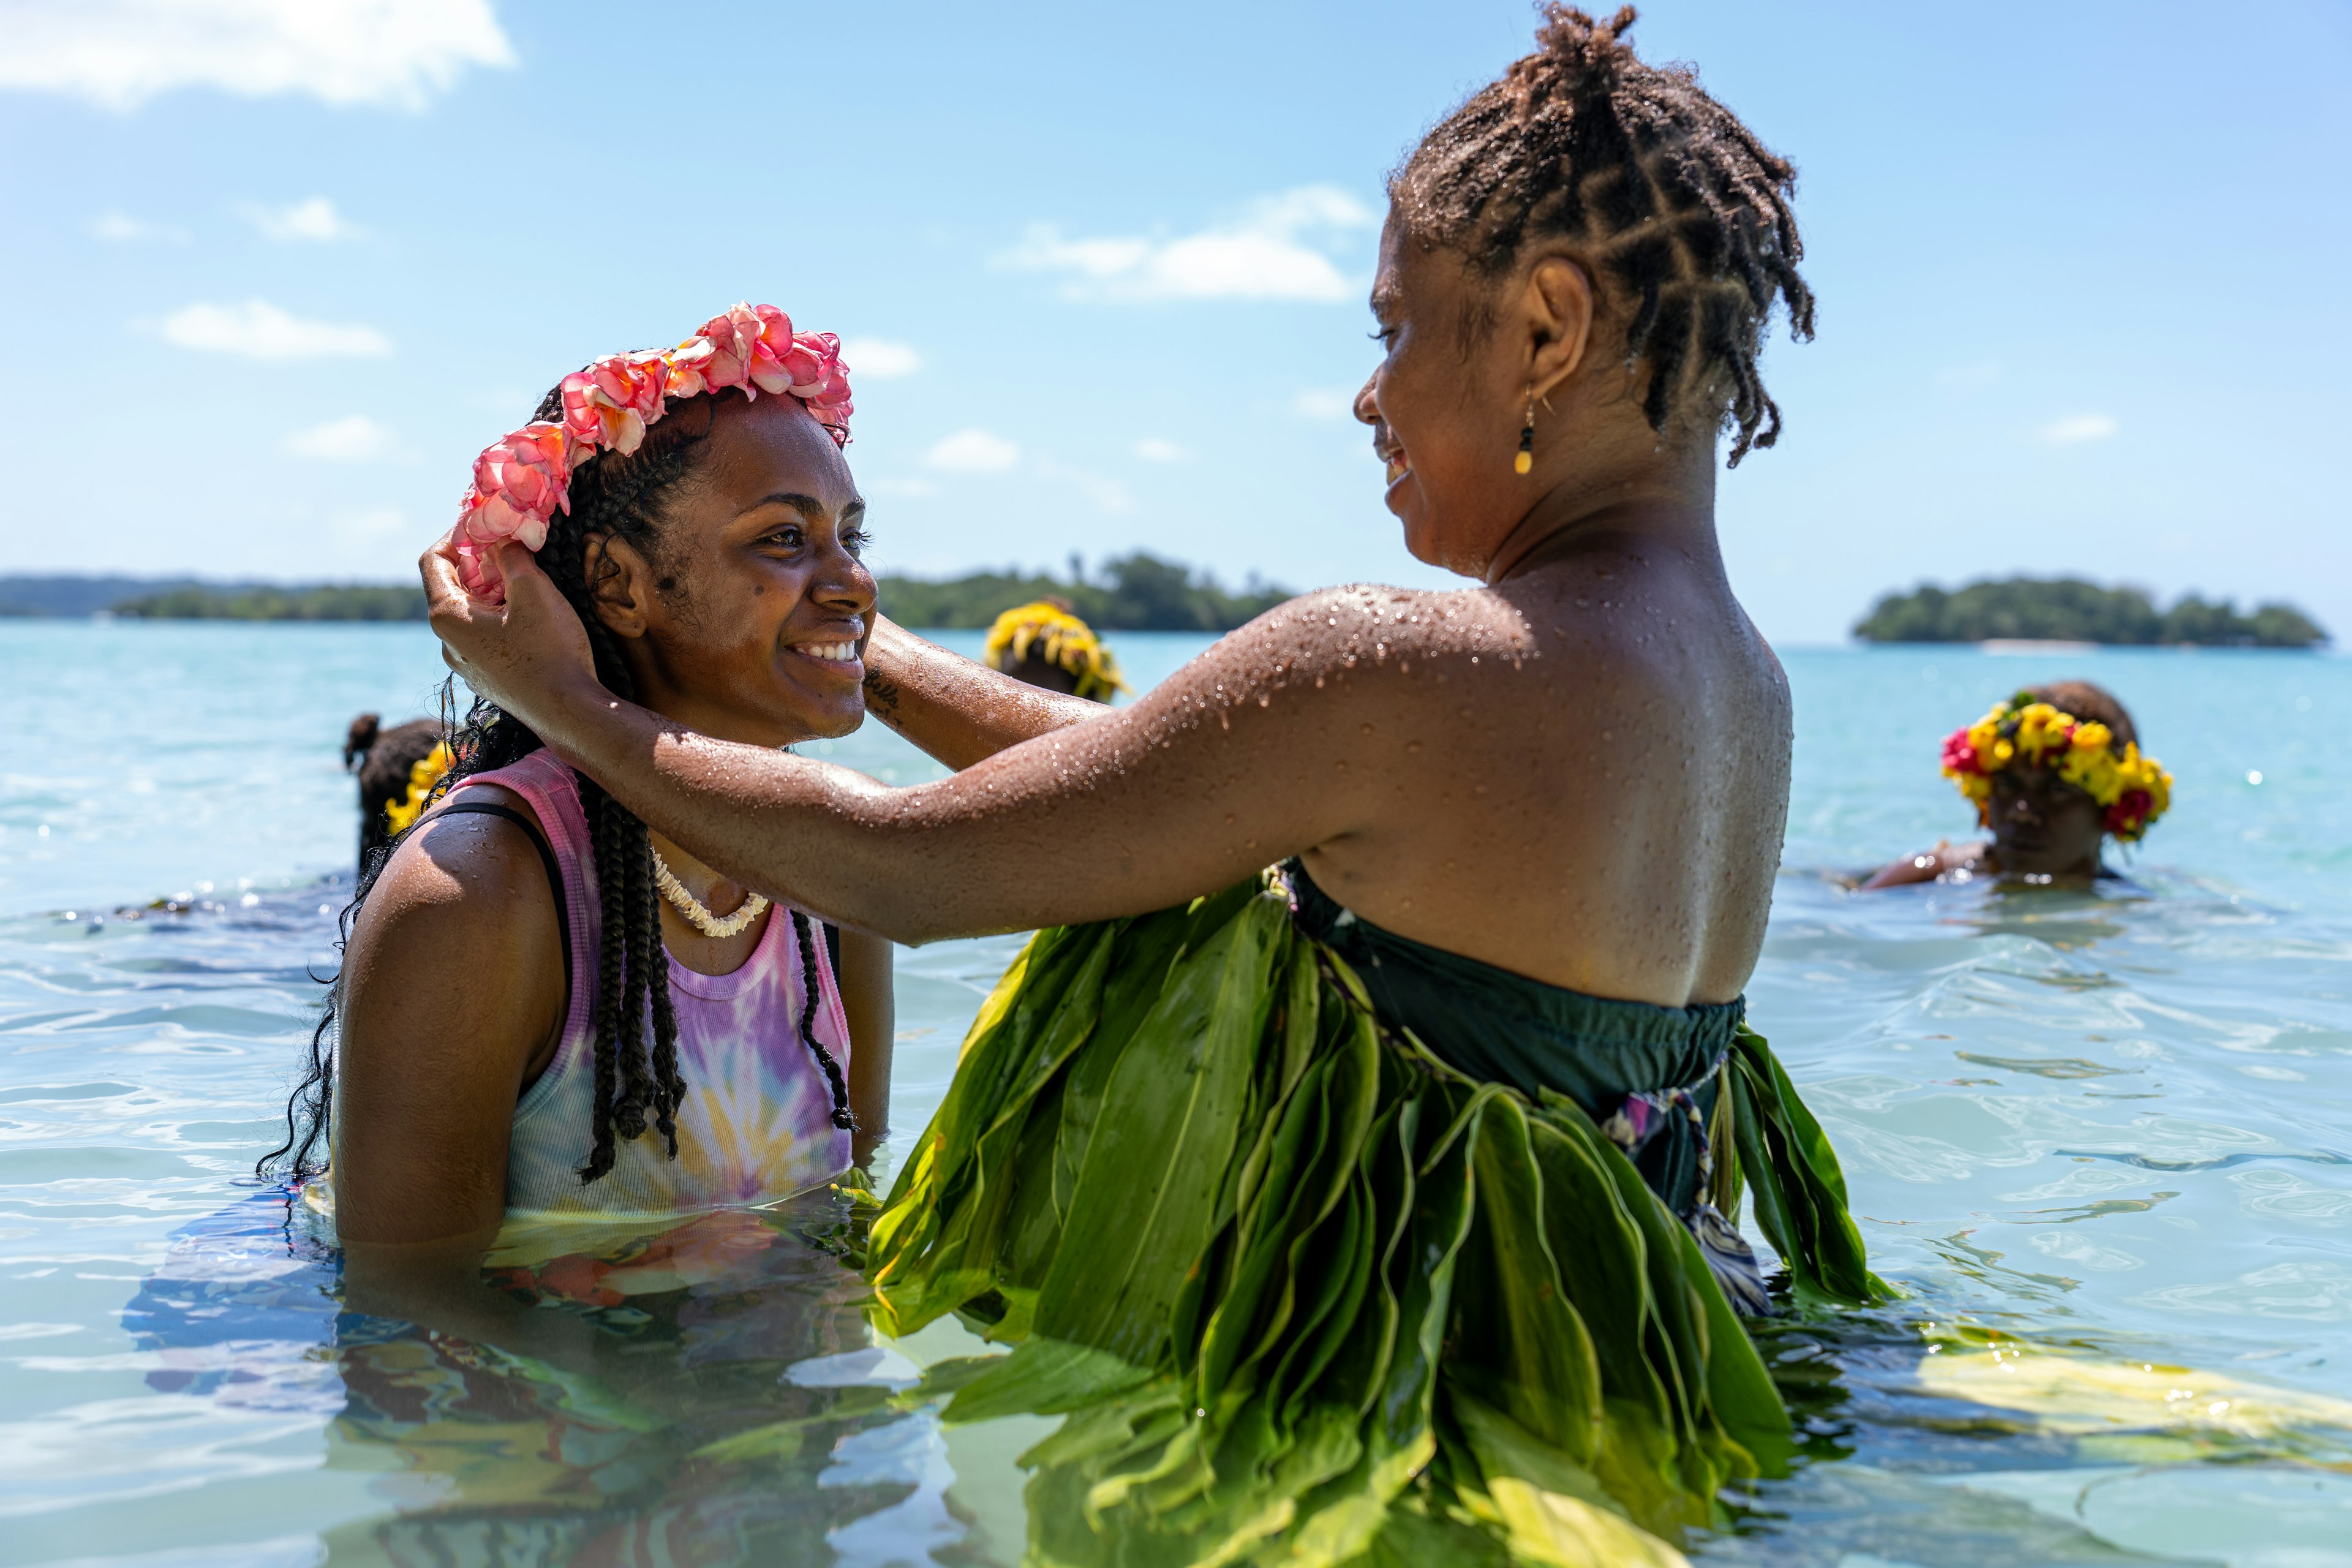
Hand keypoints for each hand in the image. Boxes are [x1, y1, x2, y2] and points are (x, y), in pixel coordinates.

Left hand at [420, 533, 598, 729]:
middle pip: (453, 587)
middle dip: (481, 564)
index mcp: (447, 616)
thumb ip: (512, 556)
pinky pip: (484, 637)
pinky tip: (531, 622)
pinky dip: (500, 619)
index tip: (487, 526)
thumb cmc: (548, 650)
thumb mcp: (533, 589)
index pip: (433, 561)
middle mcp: (447, 642)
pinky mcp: (487, 678)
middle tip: (515, 552)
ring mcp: (466, 664)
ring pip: (471, 614)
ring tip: (528, 587)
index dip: (456, 536)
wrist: (569, 712)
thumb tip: (503, 539)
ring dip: (493, 593)